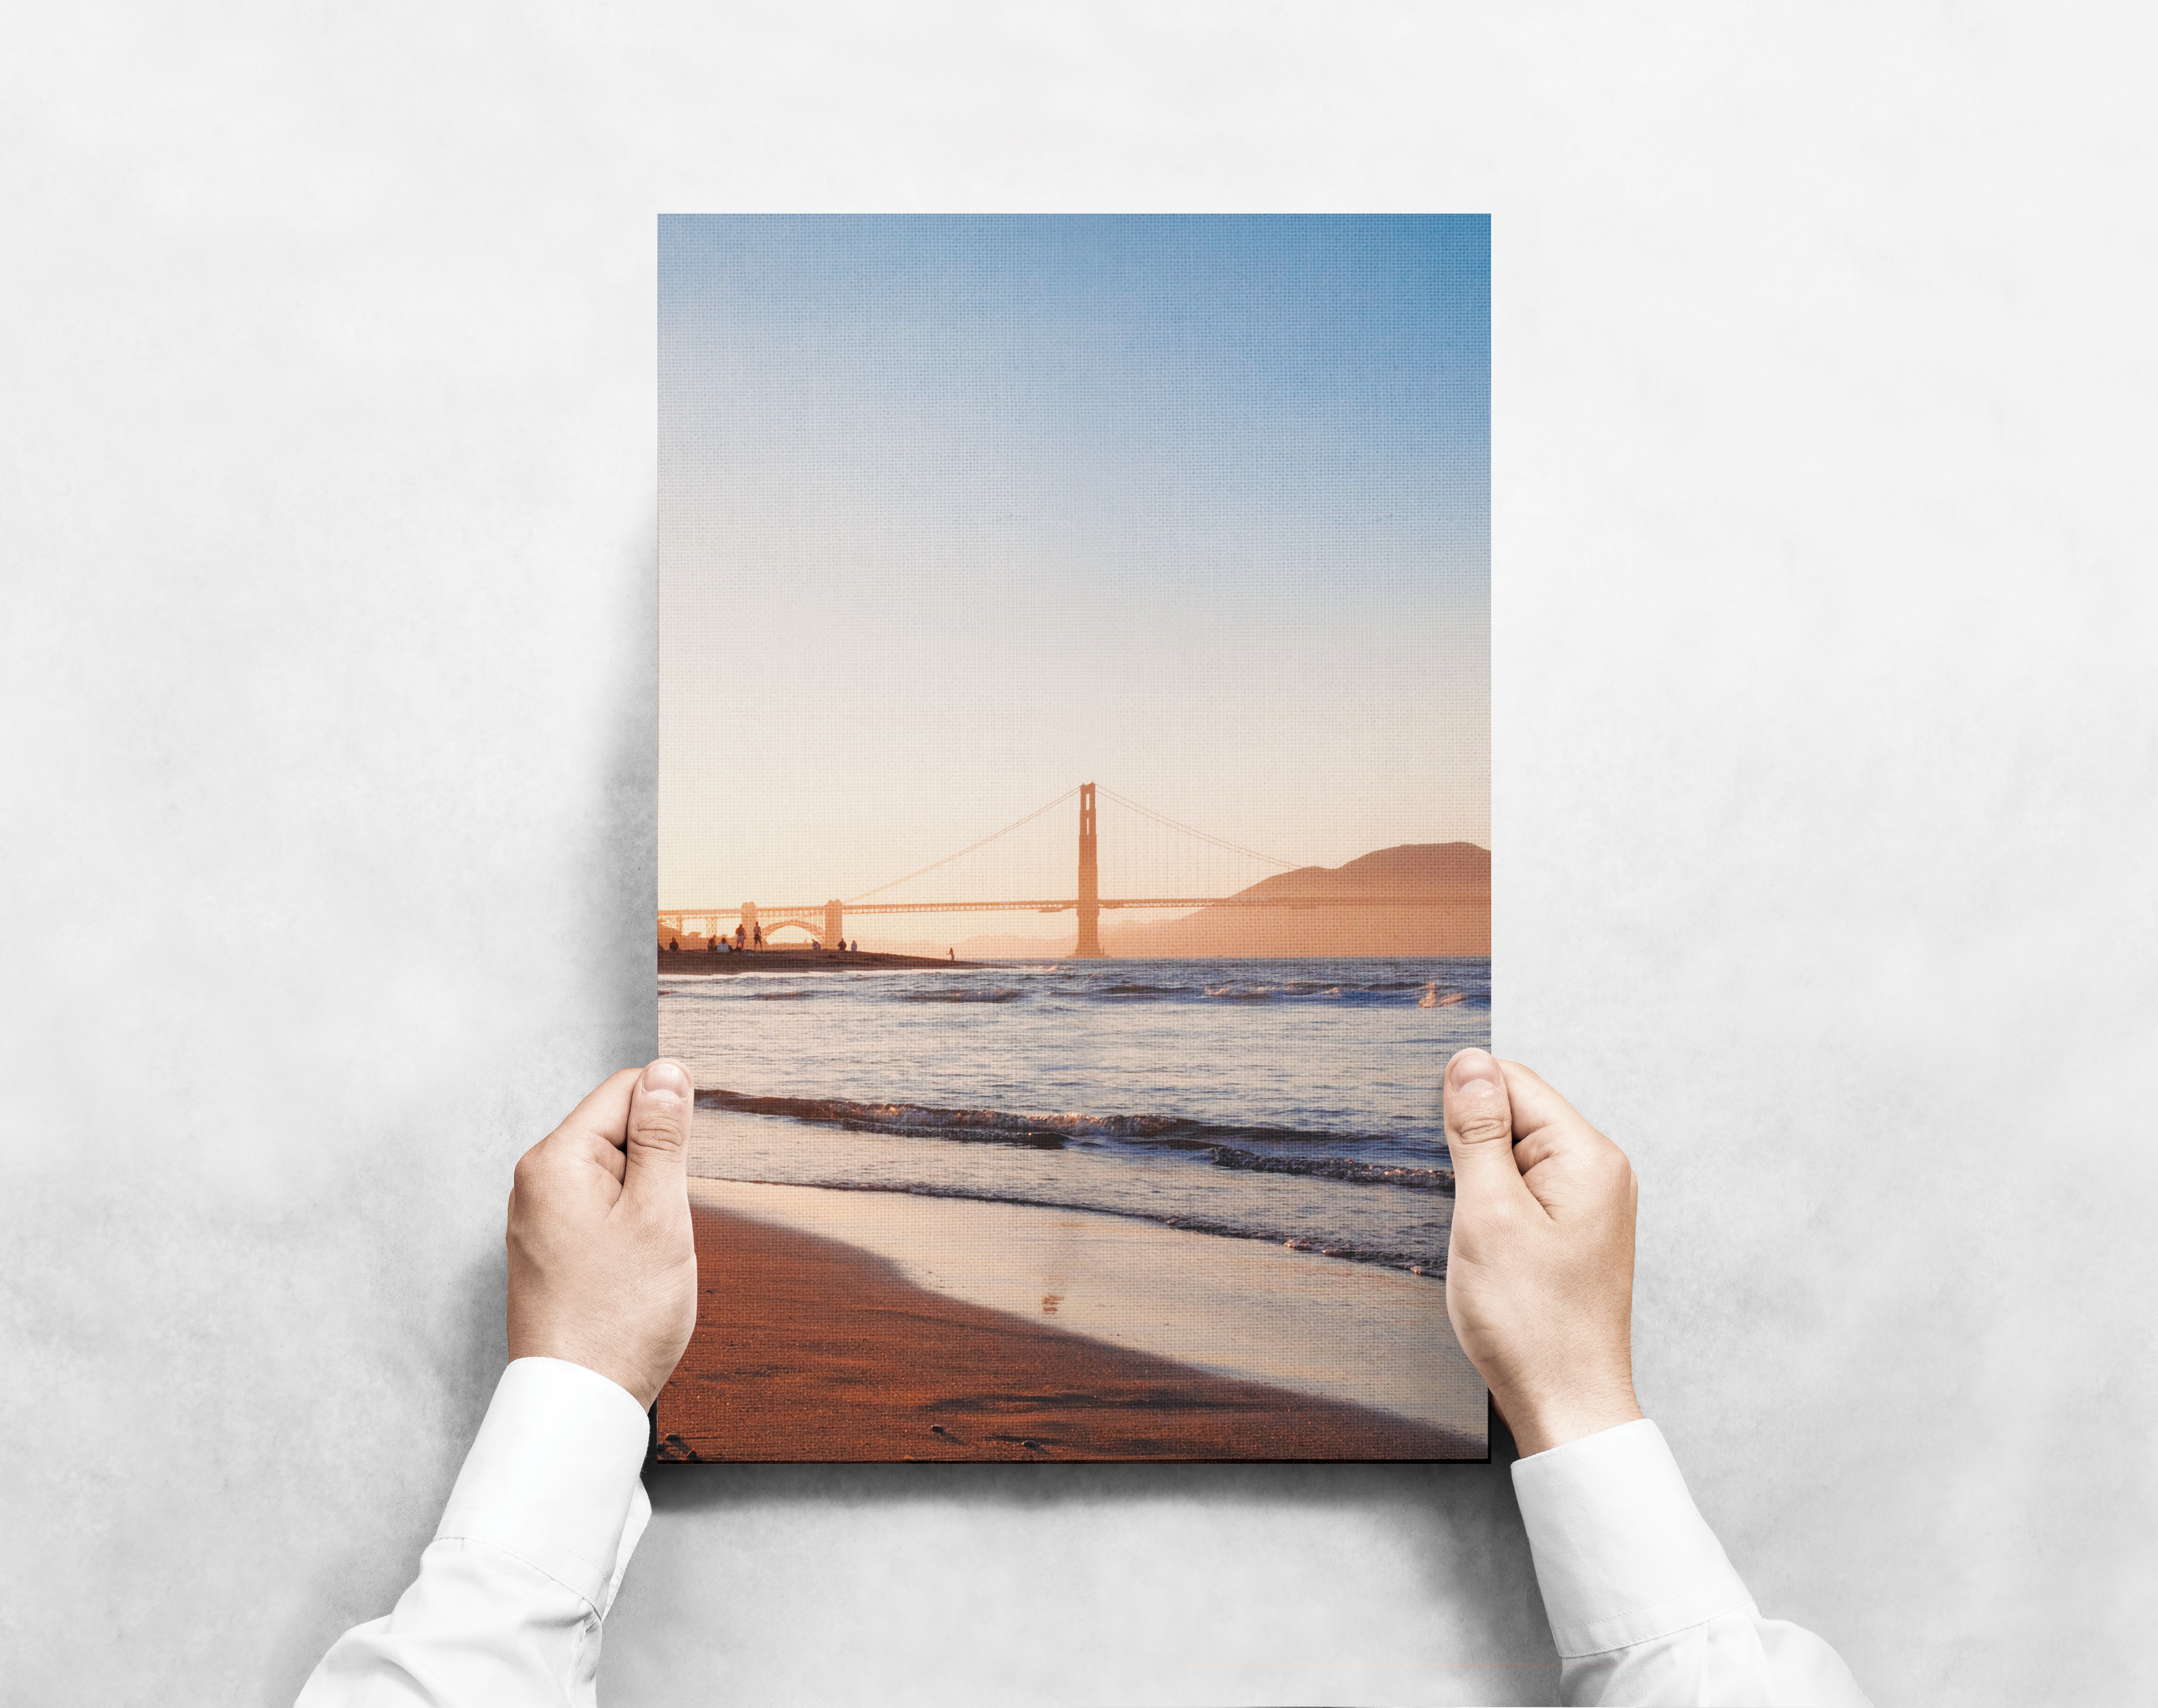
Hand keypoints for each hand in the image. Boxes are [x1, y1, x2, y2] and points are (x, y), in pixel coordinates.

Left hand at [505, 1060, 698, 1408]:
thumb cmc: (619, 1317)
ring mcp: (539, 1218)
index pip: (624, 1090)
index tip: (687, 1165)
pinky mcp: (550, 1249)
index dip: (670, 1115)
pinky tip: (636, 1269)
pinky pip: (602, 1210)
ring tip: (649, 1252)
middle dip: (659, 1166)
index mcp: (555, 1161)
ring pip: (616, 1174)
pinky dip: (631, 1227)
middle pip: (618, 1131)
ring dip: (648, 1201)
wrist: (581, 1402)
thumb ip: (663, 1136)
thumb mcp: (658, 1213)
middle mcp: (536, 1182)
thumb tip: (666, 1072)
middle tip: (665, 1223)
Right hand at [1443, 1048, 1642, 1457]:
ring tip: (1464, 1223)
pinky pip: (1524, 1189)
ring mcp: (1590, 1204)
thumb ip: (1478, 1131)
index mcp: (1588, 1156)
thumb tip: (1468, 1061)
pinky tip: (1478, 1238)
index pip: (1513, 1082)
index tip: (1426, 1140)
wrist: (1566, 1404)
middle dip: (1469, 1141)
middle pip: (1516, 1114)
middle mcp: (1599, 1171)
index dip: (1461, 1100)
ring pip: (1515, 1154)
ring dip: (1478, 1176)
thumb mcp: (1488, 1214)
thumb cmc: (1529, 1320)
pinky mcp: (1574, 1232)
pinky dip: (1492, 1202)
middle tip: (1447, 1195)